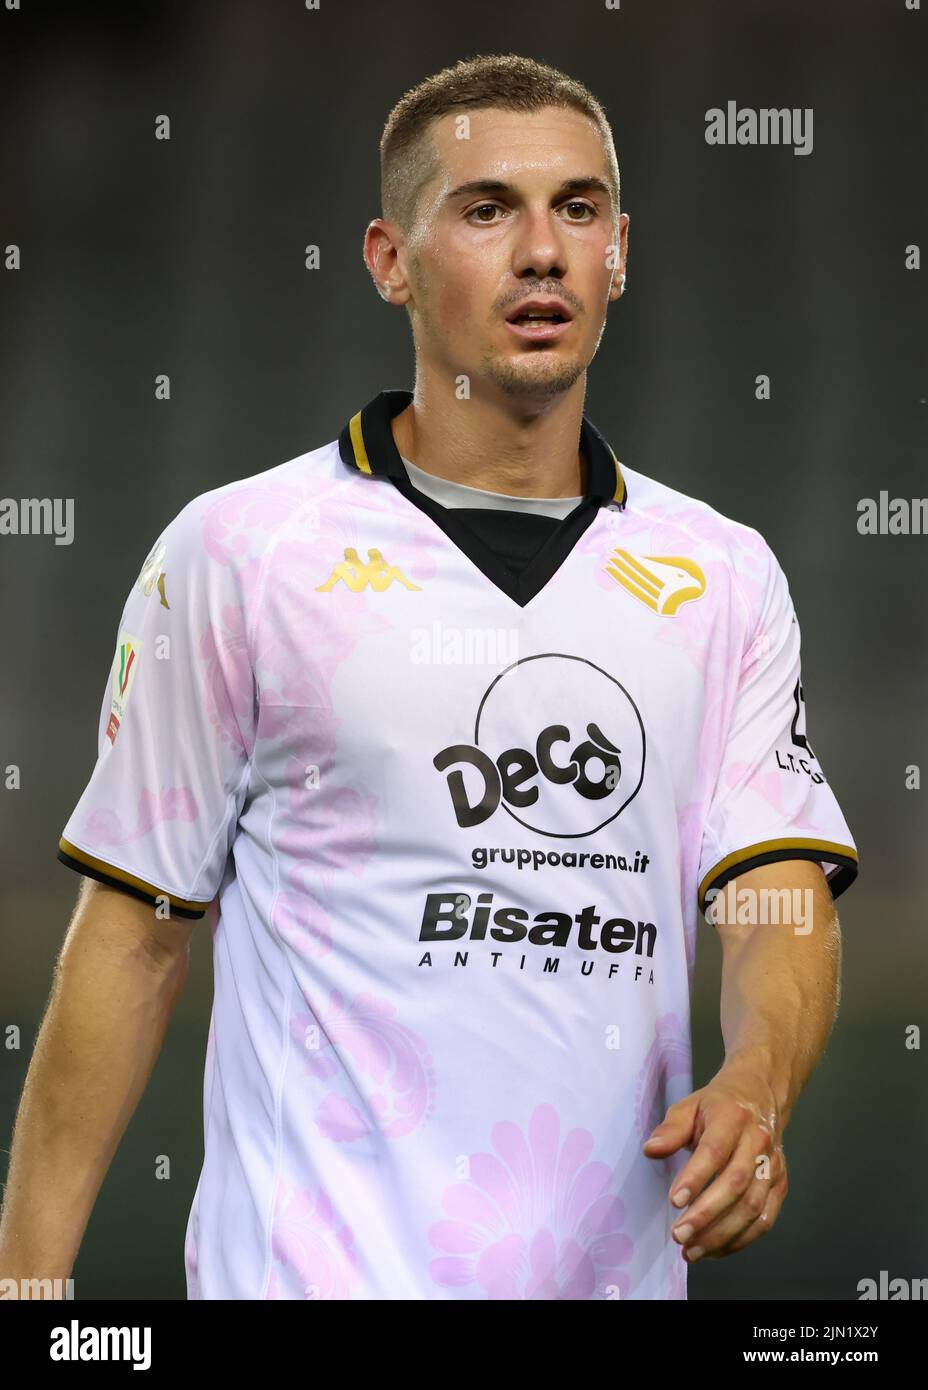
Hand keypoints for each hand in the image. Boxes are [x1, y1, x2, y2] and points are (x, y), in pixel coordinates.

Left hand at [642, 1061, 788, 1260]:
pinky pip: (765, 1220)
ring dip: (721, 1234)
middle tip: (679, 1235)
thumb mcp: (689, 1106)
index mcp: (732, 1117)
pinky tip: (714, 1250)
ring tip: (691, 1250)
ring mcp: (773, 1165)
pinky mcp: (780, 1185)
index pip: (715, 1151)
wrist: (760, 1096)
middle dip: (706, 1215)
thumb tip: (651, 1150)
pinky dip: (740, 1240)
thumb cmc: (718, 1105)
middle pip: (735, 1184)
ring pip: (752, 1207)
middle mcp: (758, 1142)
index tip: (674, 1201)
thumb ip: (670, 1129)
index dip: (695, 1178)